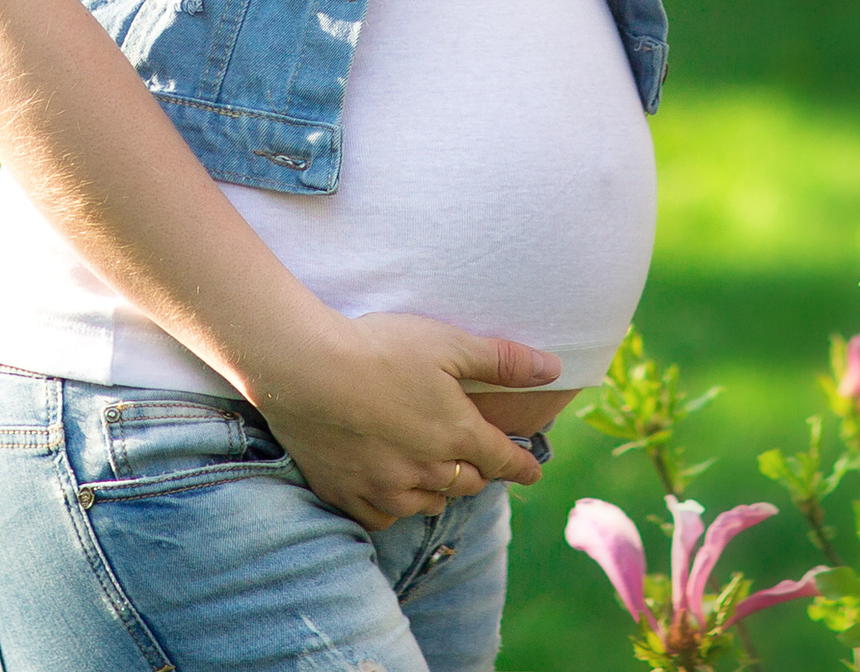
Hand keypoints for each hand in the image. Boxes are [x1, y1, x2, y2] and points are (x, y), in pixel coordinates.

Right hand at [247, 311, 560, 531]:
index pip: (504, 460)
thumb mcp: (448, 343)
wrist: (306, 370)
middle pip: (469, 482)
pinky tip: (392, 487)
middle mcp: (428, 472)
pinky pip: (384, 516)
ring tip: (435, 470)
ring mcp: (386, 489)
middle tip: (480, 459)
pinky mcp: (348, 496)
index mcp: (457, 435)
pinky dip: (395, 504)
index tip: (533, 472)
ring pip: (429, 502)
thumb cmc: (380, 348)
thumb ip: (502, 359)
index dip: (522, 466)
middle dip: (480, 470)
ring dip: (439, 488)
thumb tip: (553, 368)